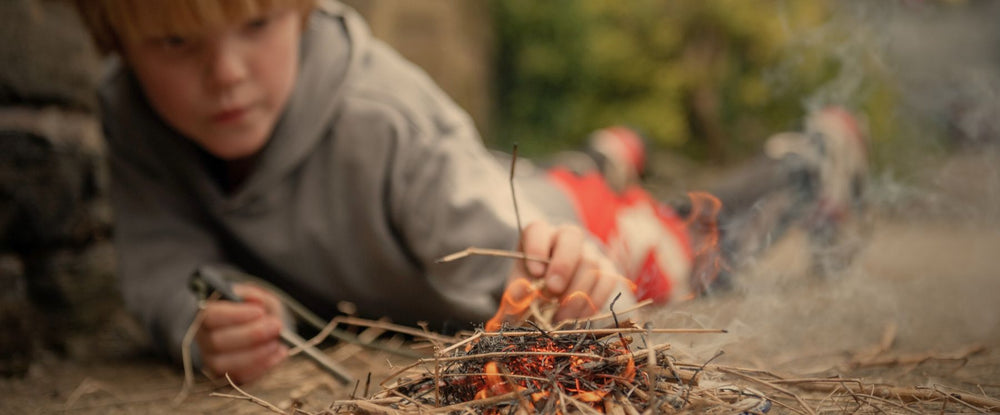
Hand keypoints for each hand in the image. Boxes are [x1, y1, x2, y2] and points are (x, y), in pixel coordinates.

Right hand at [195, 283, 287, 383]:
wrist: (262, 329)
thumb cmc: (255, 310)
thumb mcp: (257, 297)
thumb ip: (256, 296)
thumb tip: (256, 300)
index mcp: (206, 314)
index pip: (210, 315)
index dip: (234, 315)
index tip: (260, 311)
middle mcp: (204, 339)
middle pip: (217, 342)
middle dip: (251, 335)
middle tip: (276, 325)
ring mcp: (212, 360)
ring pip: (225, 364)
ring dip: (256, 354)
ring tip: (277, 343)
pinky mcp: (226, 377)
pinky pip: (239, 378)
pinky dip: (261, 368)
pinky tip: (279, 354)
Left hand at [514, 221, 628, 321]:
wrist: (549, 301)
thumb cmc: (530, 290)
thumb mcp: (517, 292)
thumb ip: (517, 294)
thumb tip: (523, 296)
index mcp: (538, 235)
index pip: (538, 230)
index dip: (537, 249)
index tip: (535, 273)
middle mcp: (565, 237)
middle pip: (572, 237)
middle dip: (563, 265)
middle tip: (553, 290)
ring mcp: (589, 251)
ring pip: (591, 262)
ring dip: (576, 292)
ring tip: (560, 315)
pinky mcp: (606, 269)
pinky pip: (607, 280)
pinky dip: (593, 301)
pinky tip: (578, 316)